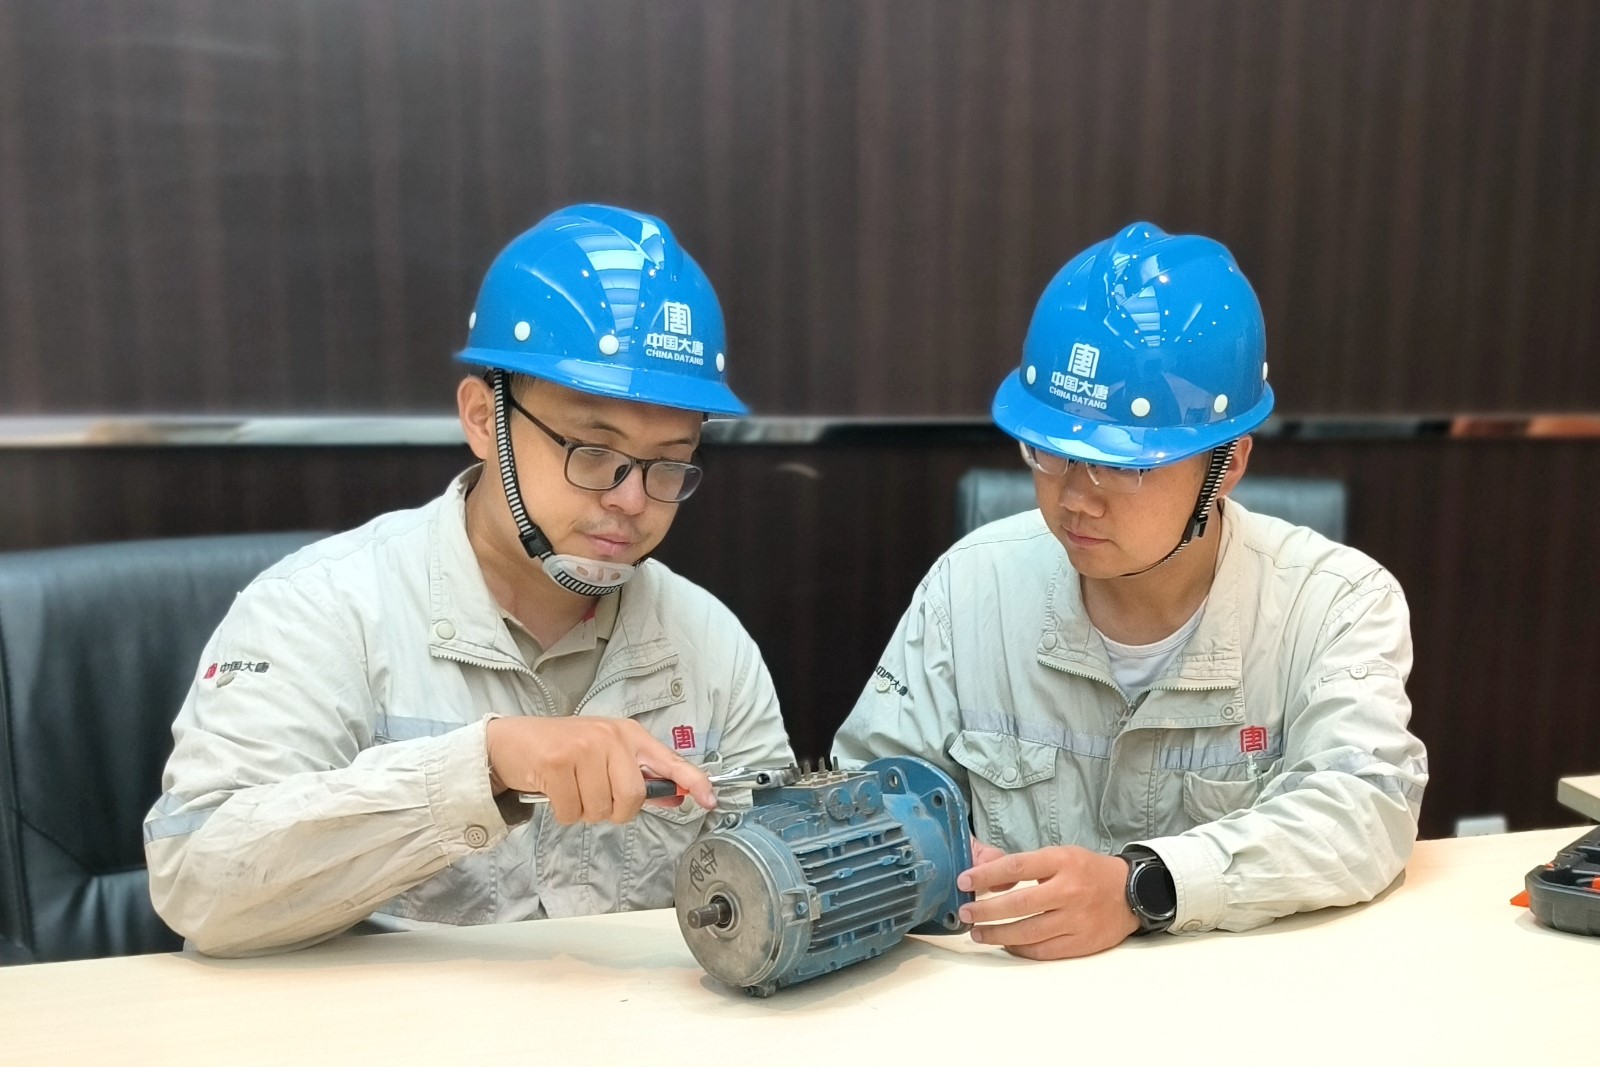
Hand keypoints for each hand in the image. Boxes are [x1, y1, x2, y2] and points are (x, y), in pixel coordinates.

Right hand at [485, 717, 715, 824]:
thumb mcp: (606, 756)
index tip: (710, 800)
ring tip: (571, 788)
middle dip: (614, 810)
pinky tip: (555, 791)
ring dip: (585, 811)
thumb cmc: (563, 751)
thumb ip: (640, 777)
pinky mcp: (557, 763)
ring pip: (601, 809)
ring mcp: (583, 748)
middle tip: (595, 796)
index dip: (693, 781)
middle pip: (632, 797)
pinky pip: (572, 812)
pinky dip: (563, 812)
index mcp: (628, 735)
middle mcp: (610, 737)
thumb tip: (676, 797)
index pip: (669, 760)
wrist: (512, 743)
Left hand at [957, 845, 1139, 959]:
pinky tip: (1006, 944)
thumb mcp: (1061, 855)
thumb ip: (1029, 866)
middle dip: (986, 910)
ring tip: (978, 932)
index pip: (1016, 866)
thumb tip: (988, 876)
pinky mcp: (1082, 942)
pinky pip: (1043, 950)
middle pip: (1019, 903)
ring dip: (997, 934)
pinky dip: (1020, 949)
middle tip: (965, 913)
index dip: (986, 875)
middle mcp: (1069, 890)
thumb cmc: (1088, 871)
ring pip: (1028, 931)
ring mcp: (1076, 918)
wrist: (1132, 892)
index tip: (964, 881)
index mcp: (1062, 861)